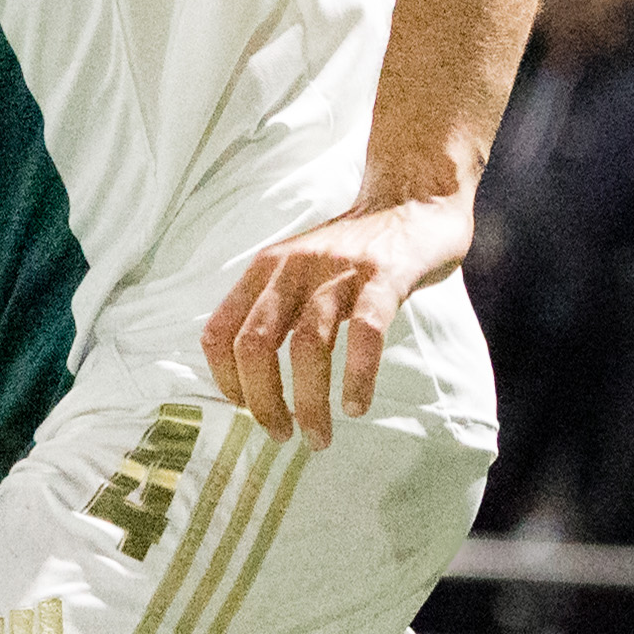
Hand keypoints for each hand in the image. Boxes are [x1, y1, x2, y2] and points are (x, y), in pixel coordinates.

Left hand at [196, 190, 468, 445]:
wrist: (414, 196)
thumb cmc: (355, 248)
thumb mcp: (298, 269)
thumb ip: (275, 308)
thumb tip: (250, 377)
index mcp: (265, 270)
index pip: (219, 333)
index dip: (225, 380)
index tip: (245, 410)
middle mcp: (293, 268)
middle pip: (255, 345)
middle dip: (263, 402)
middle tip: (281, 436)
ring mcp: (339, 270)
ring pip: (308, 346)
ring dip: (310, 402)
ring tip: (318, 437)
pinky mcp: (385, 275)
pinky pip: (366, 332)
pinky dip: (358, 376)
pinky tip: (357, 405)